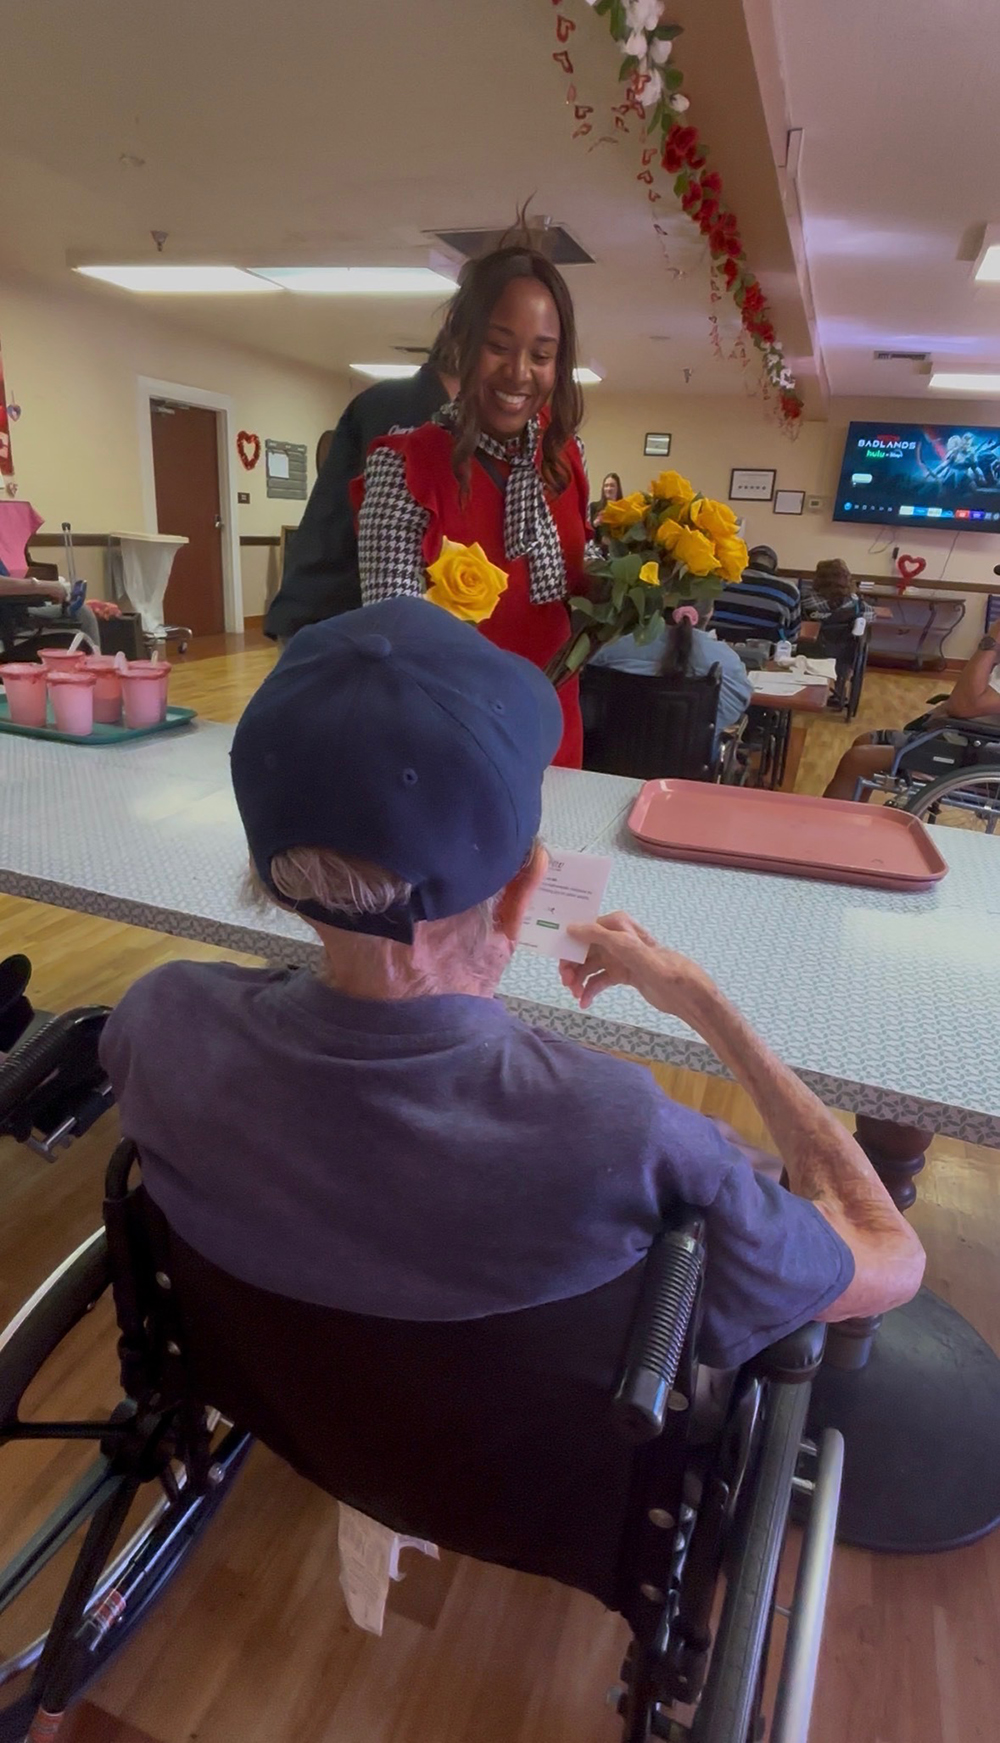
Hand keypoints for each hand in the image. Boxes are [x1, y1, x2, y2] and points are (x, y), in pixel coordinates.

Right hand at [559, 911, 712, 1014]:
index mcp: (617, 924)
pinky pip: (600, 980)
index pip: (584, 930)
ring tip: (576, 996)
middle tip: (566, 983)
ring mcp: (620, 957)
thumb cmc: (658, 964)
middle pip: (584, 950)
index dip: (569, 945)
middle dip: (572, 966)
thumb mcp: (626, 947)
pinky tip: (585, 1003)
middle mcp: (616, 938)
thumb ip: (597, 935)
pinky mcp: (623, 975)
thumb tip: (570, 928)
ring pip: (590, 967)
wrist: (684, 992)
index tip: (558, 962)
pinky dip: (590, 990)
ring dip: (580, 981)